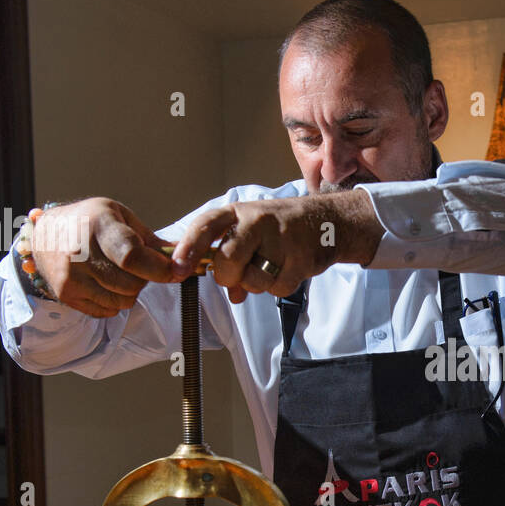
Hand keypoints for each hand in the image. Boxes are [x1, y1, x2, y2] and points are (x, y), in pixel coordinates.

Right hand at [30, 198, 178, 316]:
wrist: (45, 234)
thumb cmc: (90, 221)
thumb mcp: (121, 217)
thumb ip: (152, 240)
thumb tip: (188, 258)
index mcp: (98, 225)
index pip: (132, 256)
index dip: (159, 269)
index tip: (177, 272)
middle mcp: (79, 252)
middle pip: (132, 283)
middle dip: (146, 278)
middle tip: (138, 265)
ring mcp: (70, 276)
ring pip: (123, 300)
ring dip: (131, 291)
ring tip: (119, 271)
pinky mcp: (65, 294)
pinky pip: (108, 310)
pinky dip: (115, 301)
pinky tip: (105, 282)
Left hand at [171, 191, 382, 302]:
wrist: (327, 222)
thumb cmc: (280, 229)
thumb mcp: (251, 232)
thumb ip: (232, 258)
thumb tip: (231, 294)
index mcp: (237, 212)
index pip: (205, 226)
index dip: (188, 248)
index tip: (177, 268)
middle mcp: (256, 220)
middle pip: (227, 261)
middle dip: (229, 277)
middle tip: (239, 274)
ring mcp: (280, 237)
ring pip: (253, 279)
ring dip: (258, 283)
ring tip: (270, 268)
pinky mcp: (301, 257)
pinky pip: (277, 287)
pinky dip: (279, 286)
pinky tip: (288, 270)